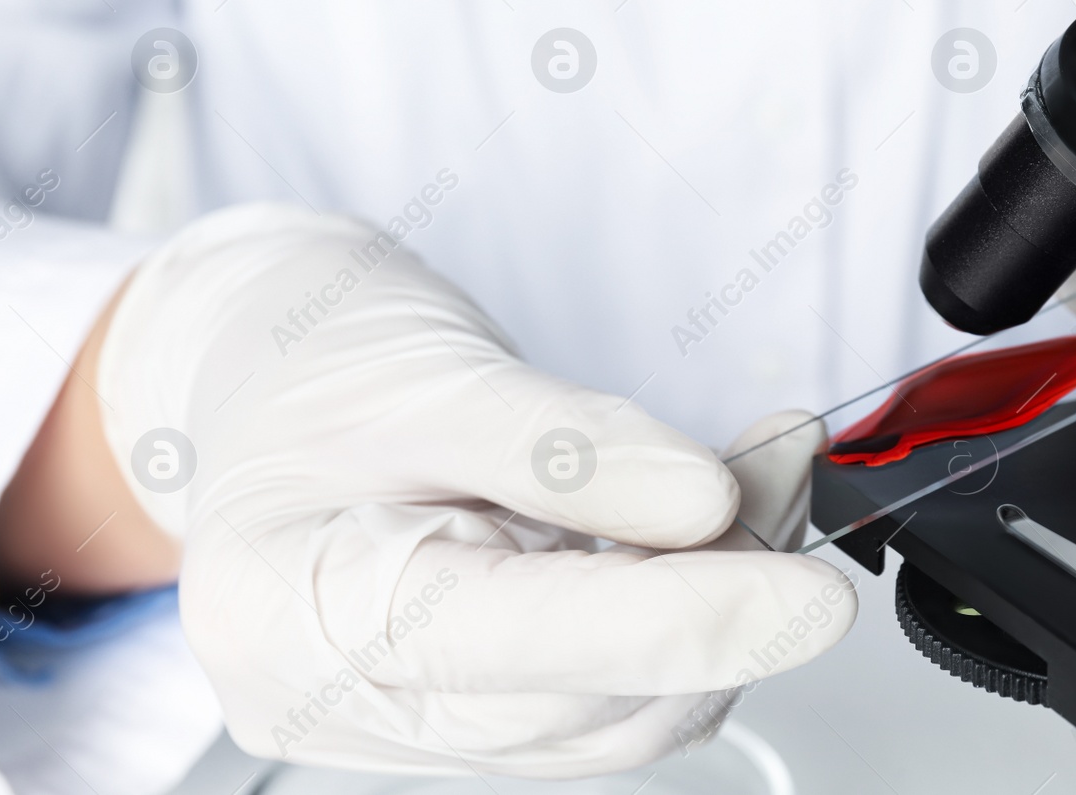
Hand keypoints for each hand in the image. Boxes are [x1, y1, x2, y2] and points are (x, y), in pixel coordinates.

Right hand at [94, 204, 854, 776]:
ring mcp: (410, 714)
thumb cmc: (314, 359)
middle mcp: (344, 693)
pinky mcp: (473, 704)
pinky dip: (683, 612)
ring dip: (716, 604)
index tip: (803, 592)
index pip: (511, 641)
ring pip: (613, 716)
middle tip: (781, 474)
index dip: (675, 621)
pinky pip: (606, 693)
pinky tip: (713, 526)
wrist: (271, 364)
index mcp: (288, 609)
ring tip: (758, 477)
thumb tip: (700, 501)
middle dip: (715, 596)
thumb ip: (565, 445)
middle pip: (579, 704)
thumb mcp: (432, 368)